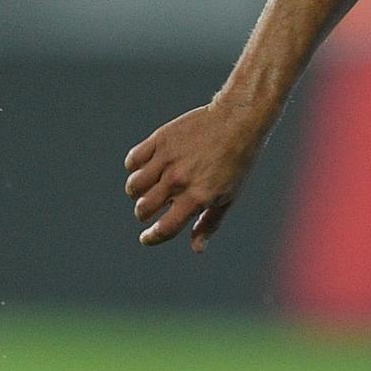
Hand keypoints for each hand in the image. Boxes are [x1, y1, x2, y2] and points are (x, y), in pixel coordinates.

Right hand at [125, 99, 267, 250]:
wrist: (237, 121)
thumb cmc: (236, 163)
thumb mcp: (228, 197)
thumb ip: (210, 223)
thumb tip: (196, 249)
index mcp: (197, 198)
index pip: (164, 229)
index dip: (151, 238)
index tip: (147, 238)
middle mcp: (178, 180)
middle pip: (144, 209)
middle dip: (144, 215)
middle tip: (151, 210)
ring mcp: (167, 159)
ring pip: (134, 186)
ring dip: (137, 193)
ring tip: (148, 188)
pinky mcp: (160, 140)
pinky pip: (133, 160)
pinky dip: (135, 167)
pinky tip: (146, 167)